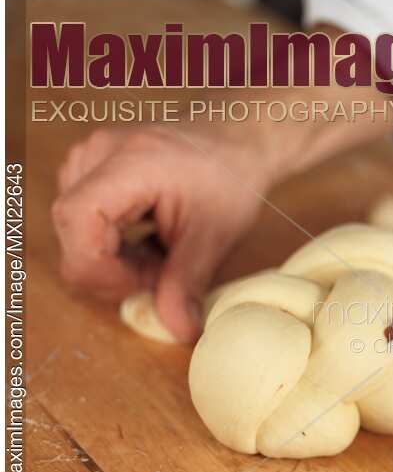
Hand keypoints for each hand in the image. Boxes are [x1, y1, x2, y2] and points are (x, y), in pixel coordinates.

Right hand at [52, 125, 269, 341]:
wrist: (240, 141)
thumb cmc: (231, 177)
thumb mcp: (214, 237)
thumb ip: (187, 284)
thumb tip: (177, 330)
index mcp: (125, 164)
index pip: (76, 222)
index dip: (101, 268)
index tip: (143, 284)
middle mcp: (95, 155)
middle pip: (74, 235)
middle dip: (115, 270)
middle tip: (163, 273)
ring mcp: (90, 160)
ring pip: (78, 233)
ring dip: (116, 259)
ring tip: (162, 254)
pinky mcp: (93, 171)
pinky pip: (86, 222)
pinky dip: (116, 245)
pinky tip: (151, 243)